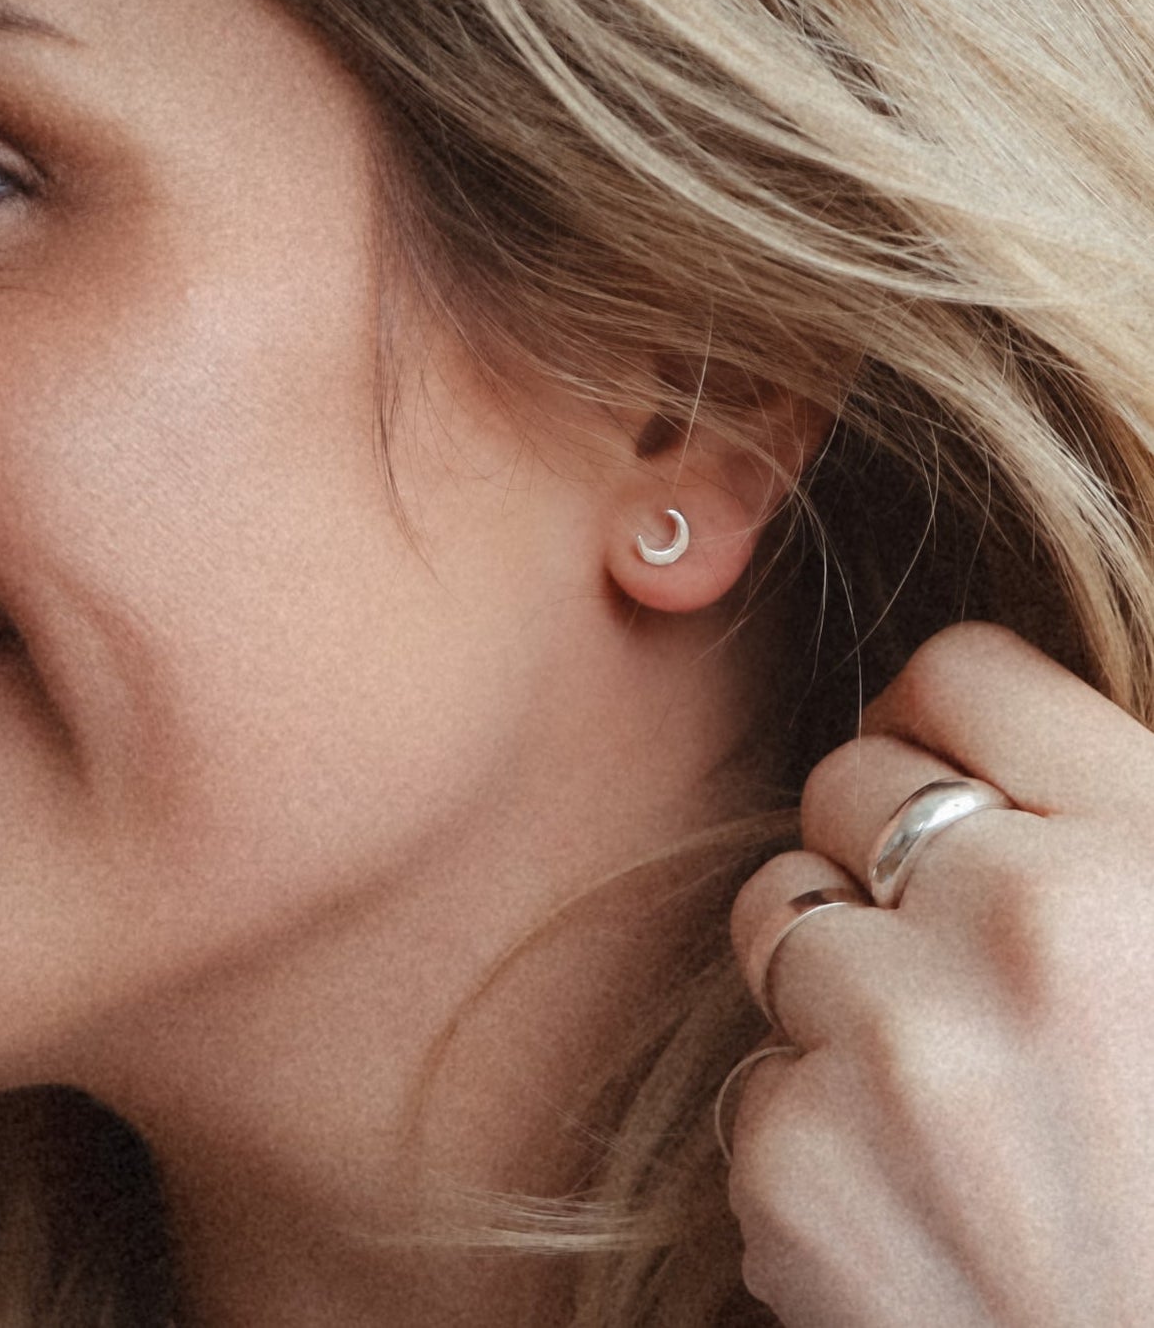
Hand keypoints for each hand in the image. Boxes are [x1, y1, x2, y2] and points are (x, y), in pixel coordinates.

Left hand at [725, 623, 1153, 1326]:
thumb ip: (1106, 834)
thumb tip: (963, 755)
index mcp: (1151, 857)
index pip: (964, 671)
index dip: (945, 720)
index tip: (951, 779)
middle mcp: (1027, 932)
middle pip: (848, 778)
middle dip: (884, 854)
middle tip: (955, 959)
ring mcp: (899, 1047)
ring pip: (776, 909)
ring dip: (831, 977)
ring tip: (937, 1081)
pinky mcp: (796, 1162)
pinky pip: (756, 1070)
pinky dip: (814, 1121)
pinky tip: (913, 1199)